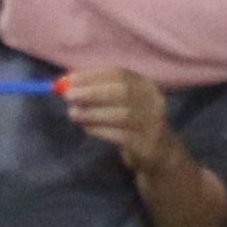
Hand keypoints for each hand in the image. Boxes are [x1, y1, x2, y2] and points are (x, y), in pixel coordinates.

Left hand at [57, 66, 176, 169]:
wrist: (160, 153)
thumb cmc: (132, 123)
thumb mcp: (122, 103)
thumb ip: (97, 92)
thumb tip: (66, 84)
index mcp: (145, 85)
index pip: (119, 73)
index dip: (93, 75)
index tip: (70, 79)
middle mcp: (152, 101)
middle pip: (122, 92)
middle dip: (92, 92)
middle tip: (68, 96)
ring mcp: (151, 123)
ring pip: (121, 115)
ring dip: (92, 113)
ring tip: (73, 114)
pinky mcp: (146, 143)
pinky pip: (120, 135)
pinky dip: (99, 130)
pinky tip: (87, 128)